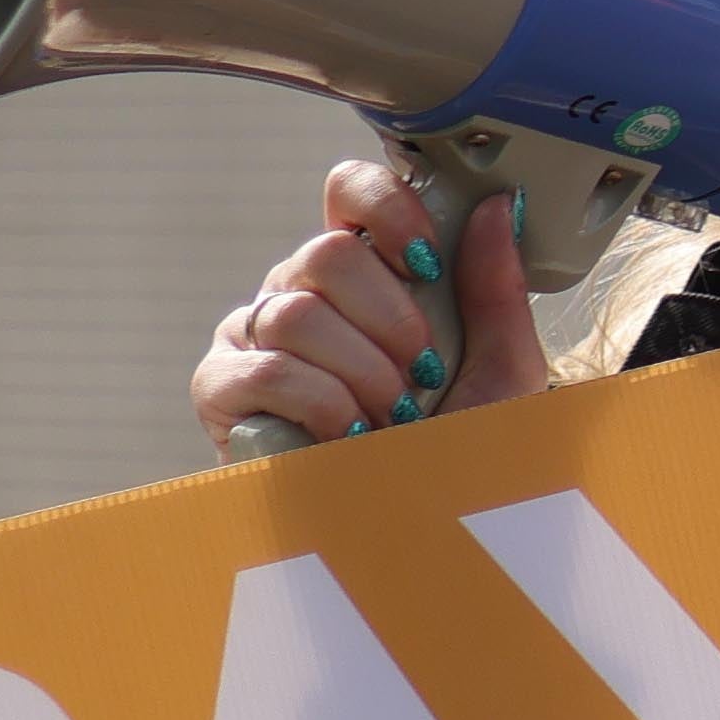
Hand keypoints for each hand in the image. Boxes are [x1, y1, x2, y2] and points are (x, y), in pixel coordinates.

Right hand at [189, 161, 541, 452]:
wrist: (412, 527)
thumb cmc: (455, 448)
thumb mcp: (499, 370)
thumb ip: (496, 290)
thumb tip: (498, 207)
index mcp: (364, 274)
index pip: (349, 192)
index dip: (386, 208)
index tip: (428, 262)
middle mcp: (301, 291)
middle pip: (325, 252)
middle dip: (389, 320)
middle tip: (421, 374)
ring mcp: (253, 336)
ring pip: (296, 313)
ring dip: (362, 374)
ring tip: (391, 418)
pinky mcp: (220, 389)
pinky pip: (265, 368)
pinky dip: (322, 404)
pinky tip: (348, 435)